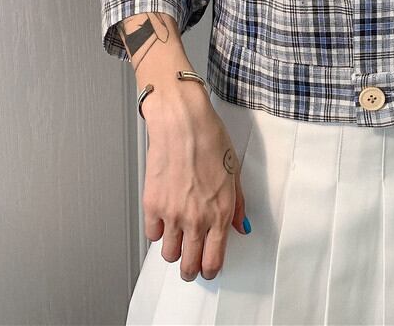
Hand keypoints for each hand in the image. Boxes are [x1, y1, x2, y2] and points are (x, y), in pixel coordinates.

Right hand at [140, 82, 247, 281]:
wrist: (183, 123)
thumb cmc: (210, 139)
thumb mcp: (234, 171)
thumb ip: (238, 204)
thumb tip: (241, 225)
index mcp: (220, 212)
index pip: (213, 259)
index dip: (210, 269)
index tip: (209, 269)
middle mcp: (196, 219)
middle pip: (189, 264)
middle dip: (191, 269)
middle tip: (191, 266)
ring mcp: (172, 214)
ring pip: (169, 254)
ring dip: (174, 250)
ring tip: (179, 239)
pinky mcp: (152, 205)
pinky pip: (152, 234)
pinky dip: (159, 231)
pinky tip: (166, 219)